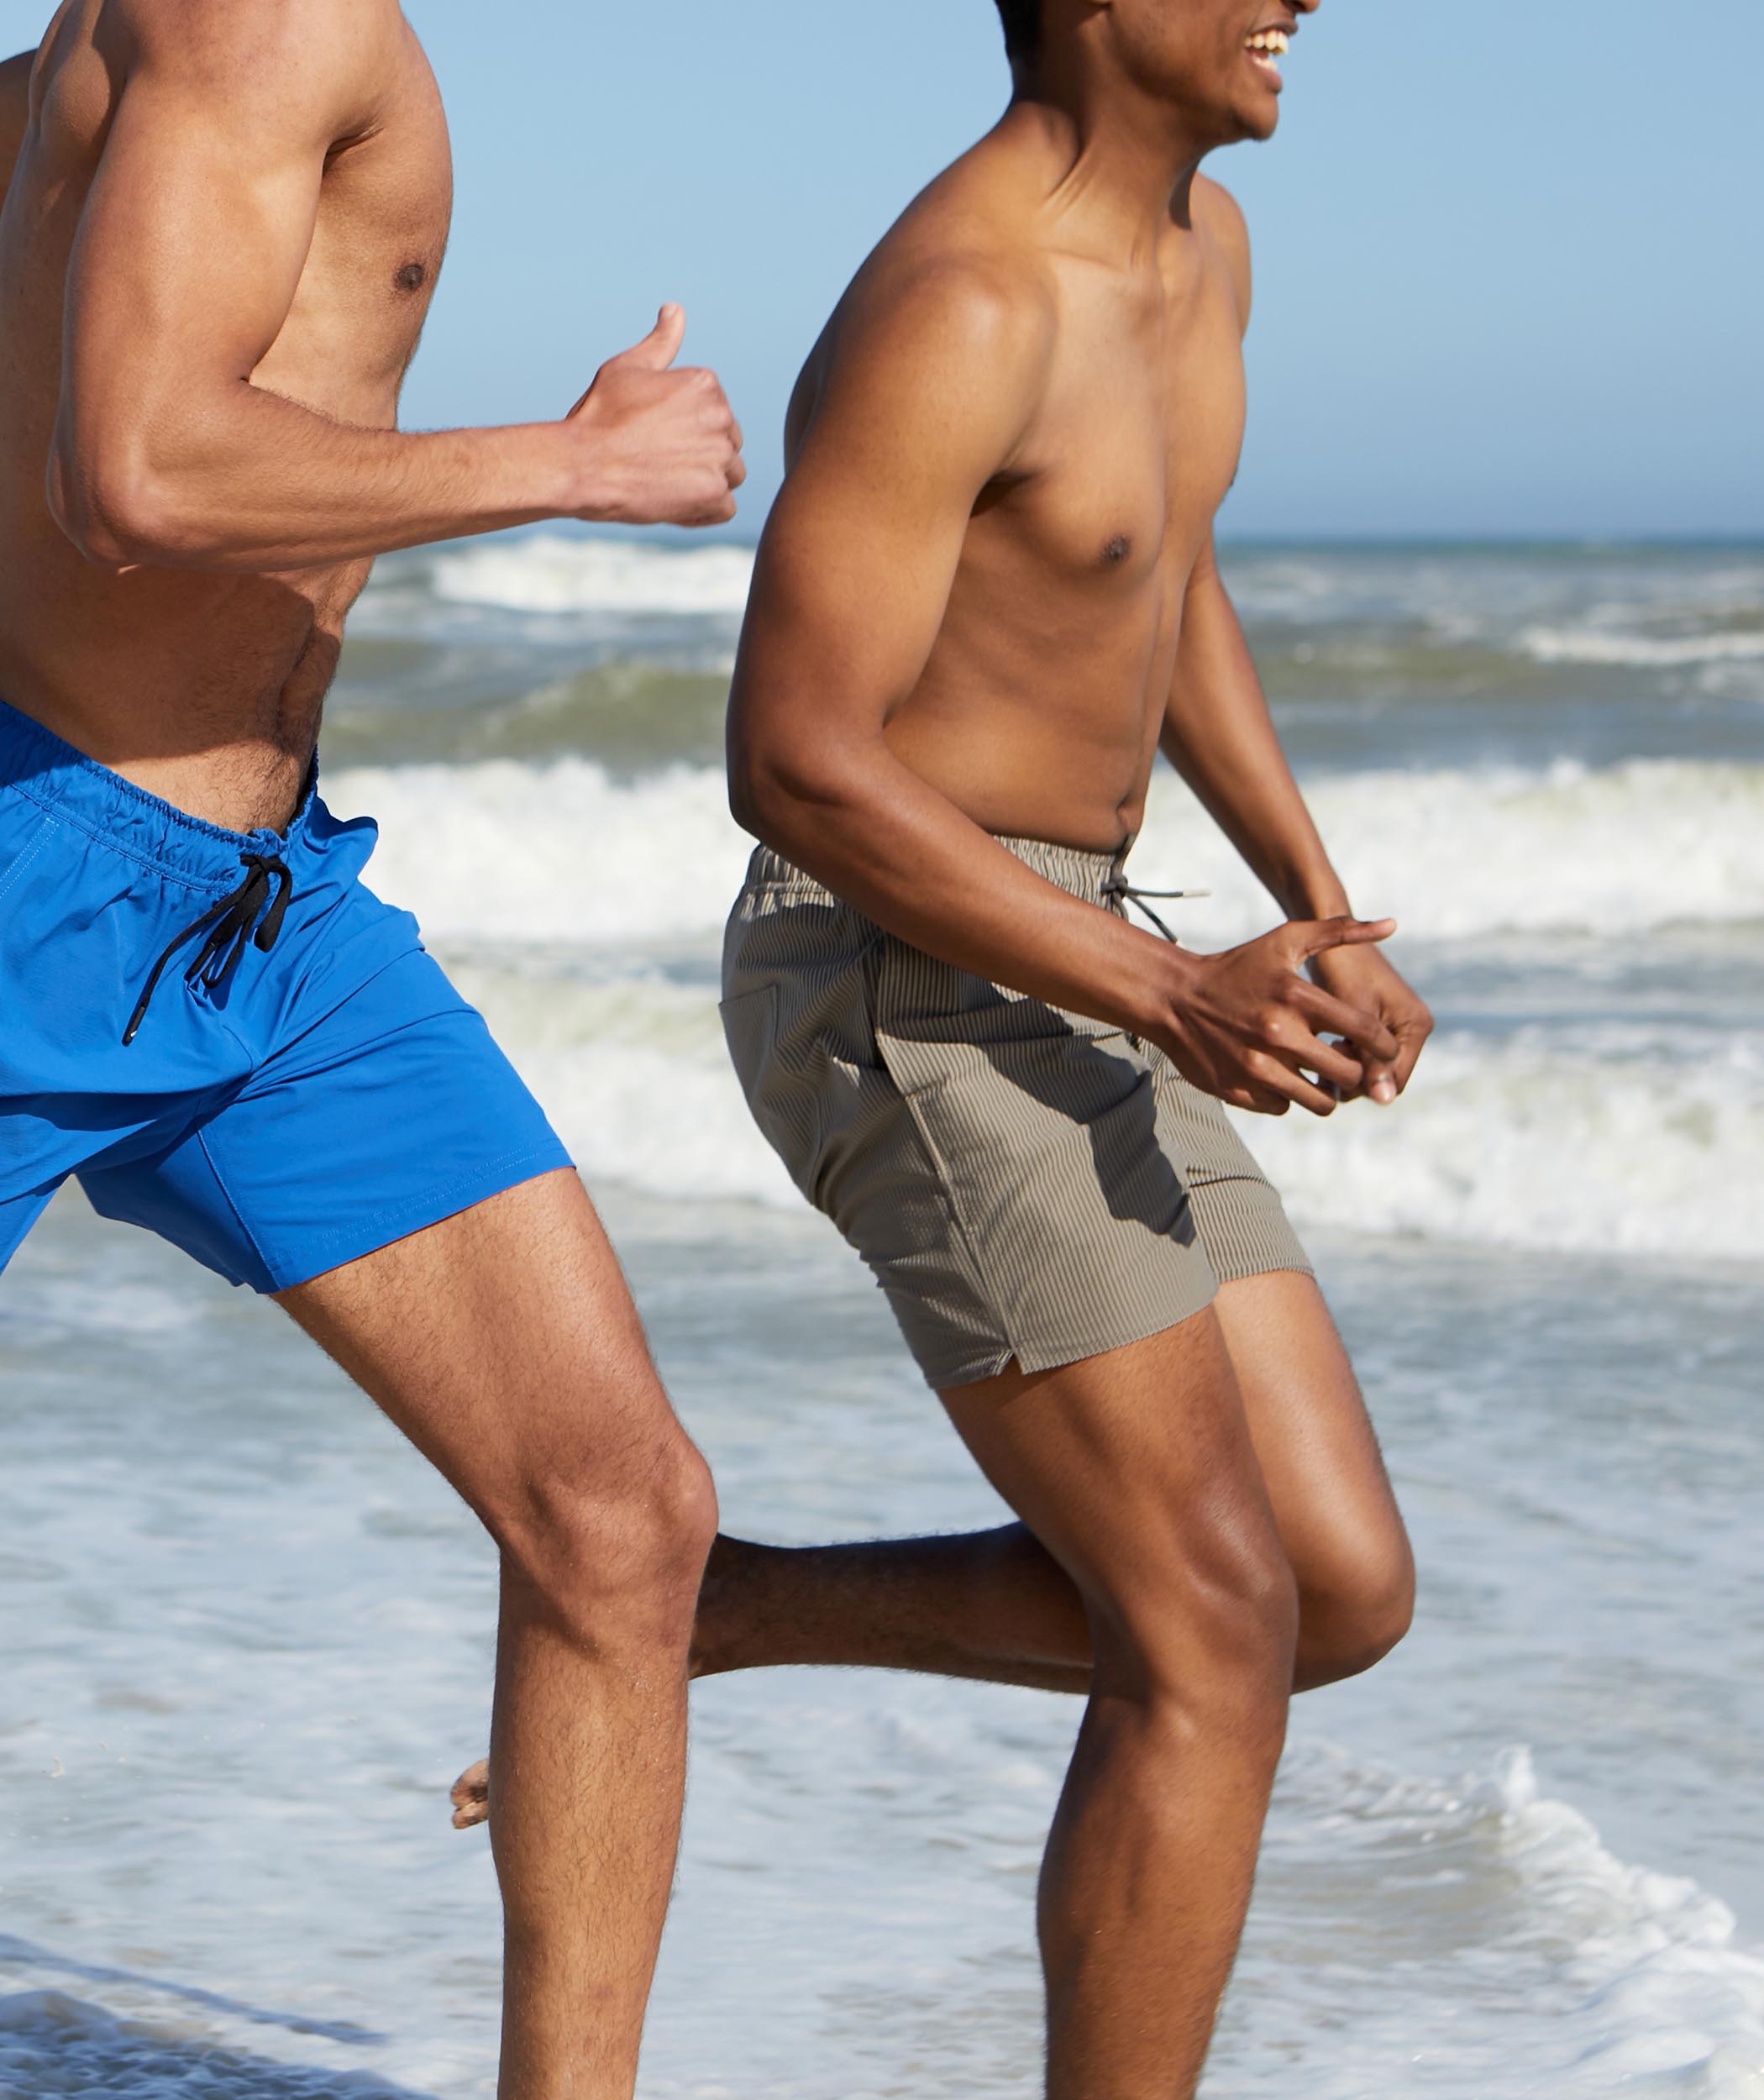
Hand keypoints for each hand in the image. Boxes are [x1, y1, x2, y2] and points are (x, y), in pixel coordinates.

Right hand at [563, 305, 745, 526]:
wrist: (581, 465)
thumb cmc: (598, 416)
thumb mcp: (627, 368)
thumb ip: (660, 343)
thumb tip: (675, 310)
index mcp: (705, 384)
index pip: (716, 414)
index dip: (687, 430)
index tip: (655, 436)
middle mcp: (720, 416)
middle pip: (727, 443)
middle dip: (701, 455)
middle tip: (658, 461)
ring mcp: (719, 457)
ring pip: (730, 475)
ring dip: (704, 483)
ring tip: (664, 482)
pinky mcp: (714, 494)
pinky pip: (725, 507)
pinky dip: (703, 511)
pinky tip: (672, 504)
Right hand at [1149, 917, 1401, 1116]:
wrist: (1175, 997)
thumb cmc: (1238, 967)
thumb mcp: (1286, 940)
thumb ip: (1340, 931)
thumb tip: (1393, 925)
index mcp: (1296, 997)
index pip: (1364, 1032)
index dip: (1385, 1046)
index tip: (1385, 1050)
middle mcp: (1279, 1035)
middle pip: (1347, 1074)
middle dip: (1356, 1072)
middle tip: (1348, 1064)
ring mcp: (1257, 1067)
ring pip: (1320, 1101)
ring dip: (1326, 1091)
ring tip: (1319, 1076)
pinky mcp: (1238, 1090)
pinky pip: (1283, 1108)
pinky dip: (1287, 1097)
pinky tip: (1280, 1076)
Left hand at [1308, 940, 1432, 1104]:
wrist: (1327, 932)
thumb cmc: (1340, 967)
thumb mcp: (1354, 1012)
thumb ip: (1370, 1056)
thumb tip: (1385, 1100)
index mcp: (1416, 1025)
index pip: (1395, 1082)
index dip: (1363, 1085)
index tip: (1331, 1064)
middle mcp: (1411, 1029)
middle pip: (1383, 1079)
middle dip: (1353, 1078)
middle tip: (1321, 1058)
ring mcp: (1393, 1028)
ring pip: (1369, 1070)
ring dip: (1344, 1069)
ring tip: (1317, 1052)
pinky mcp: (1373, 1025)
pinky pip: (1360, 1056)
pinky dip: (1340, 1058)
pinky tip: (1315, 1050)